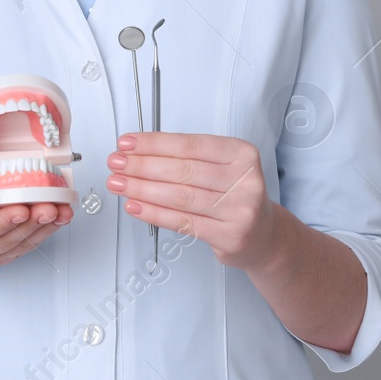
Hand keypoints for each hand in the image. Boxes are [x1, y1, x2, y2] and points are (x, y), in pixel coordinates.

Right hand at [0, 167, 72, 272]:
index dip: (3, 220)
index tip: (21, 209)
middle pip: (8, 238)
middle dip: (32, 221)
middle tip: (51, 206)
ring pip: (21, 244)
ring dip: (45, 227)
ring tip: (62, 209)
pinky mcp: (4, 256)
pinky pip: (26, 245)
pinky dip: (45, 231)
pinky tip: (58, 217)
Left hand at [105, 132, 280, 271]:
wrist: (264, 235)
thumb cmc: (235, 196)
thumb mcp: (223, 167)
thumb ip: (188, 157)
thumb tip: (138, 151)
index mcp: (242, 154)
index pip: (190, 145)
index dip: (154, 144)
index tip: (127, 143)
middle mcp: (244, 180)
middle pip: (183, 170)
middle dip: (142, 166)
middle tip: (116, 163)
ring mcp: (239, 210)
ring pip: (180, 196)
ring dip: (142, 189)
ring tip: (119, 183)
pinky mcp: (229, 236)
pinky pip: (183, 222)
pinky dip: (154, 213)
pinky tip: (135, 206)